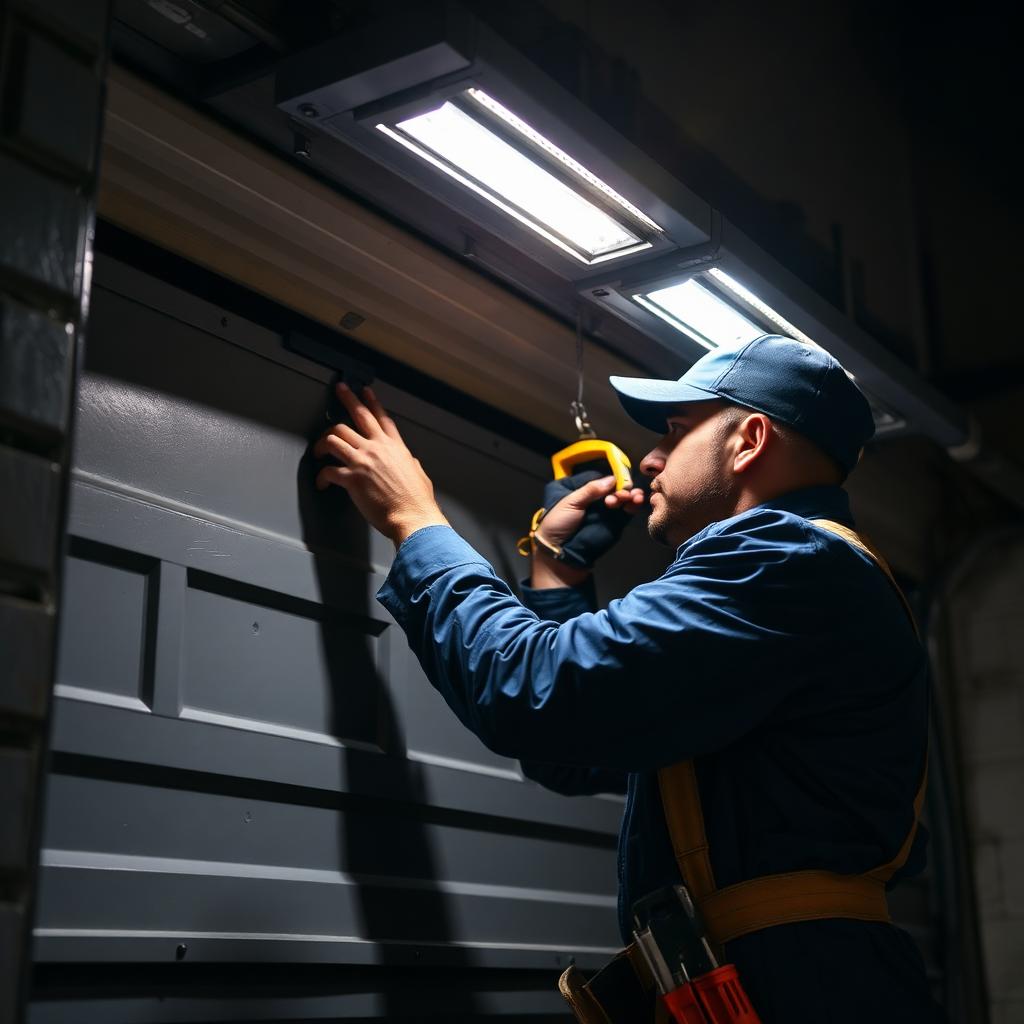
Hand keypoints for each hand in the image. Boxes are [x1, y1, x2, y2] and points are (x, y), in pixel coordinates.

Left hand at [313, 383, 448, 546]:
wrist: (413, 517)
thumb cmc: (417, 501)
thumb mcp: (419, 474)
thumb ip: (410, 463)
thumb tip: (408, 462)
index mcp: (395, 447)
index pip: (380, 417)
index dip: (371, 401)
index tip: (364, 391)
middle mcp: (377, 448)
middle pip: (357, 416)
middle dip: (346, 398)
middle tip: (339, 390)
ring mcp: (363, 461)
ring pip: (334, 437)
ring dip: (322, 442)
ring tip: (318, 449)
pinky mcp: (352, 478)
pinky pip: (328, 471)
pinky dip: (321, 477)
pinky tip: (322, 483)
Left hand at [530, 471, 644, 588]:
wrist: (562, 552)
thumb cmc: (559, 523)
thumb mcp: (570, 502)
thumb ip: (590, 490)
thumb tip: (611, 479)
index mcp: (578, 488)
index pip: (598, 478)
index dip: (609, 477)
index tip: (619, 477)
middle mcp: (594, 497)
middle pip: (613, 487)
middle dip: (620, 487)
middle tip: (622, 493)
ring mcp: (605, 510)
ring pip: (621, 497)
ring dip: (629, 494)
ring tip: (631, 497)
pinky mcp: (614, 522)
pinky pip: (627, 511)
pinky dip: (633, 505)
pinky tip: (636, 501)